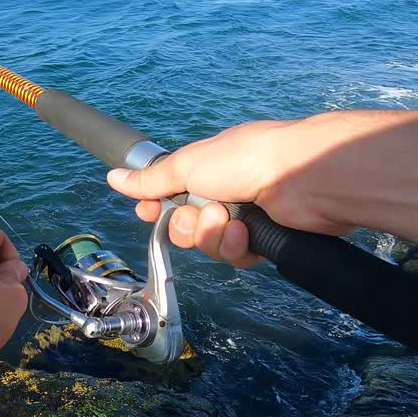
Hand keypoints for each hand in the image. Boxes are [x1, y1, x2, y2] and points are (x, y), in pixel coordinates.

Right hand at [106, 116, 356, 266]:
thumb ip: (152, 179)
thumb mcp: (190, 164)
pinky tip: (247, 235)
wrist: (303, 178)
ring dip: (214, 236)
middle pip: (186, 225)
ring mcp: (245, 217)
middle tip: (204, 214)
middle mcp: (225, 192)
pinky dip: (237, 247)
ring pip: (209, 244)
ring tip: (232, 222)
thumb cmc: (245, 160)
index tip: (148, 213)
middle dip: (189, 225)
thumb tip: (114, 178)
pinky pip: (235, 256)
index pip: (170, 193)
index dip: (157, 207)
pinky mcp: (264, 240)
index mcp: (207, 167)